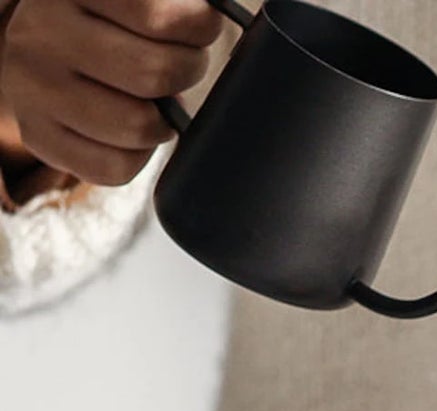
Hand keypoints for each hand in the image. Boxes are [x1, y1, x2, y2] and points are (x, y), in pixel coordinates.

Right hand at [0, 0, 221, 184]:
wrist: (25, 43)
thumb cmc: (95, 17)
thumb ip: (163, 6)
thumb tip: (211, 26)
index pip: (159, 16)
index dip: (199, 25)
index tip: (200, 25)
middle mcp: (42, 31)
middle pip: (155, 73)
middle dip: (186, 71)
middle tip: (181, 65)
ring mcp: (34, 88)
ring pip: (138, 126)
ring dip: (163, 121)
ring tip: (154, 101)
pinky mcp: (37, 136)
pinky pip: (115, 167)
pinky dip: (138, 156)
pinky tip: (131, 133)